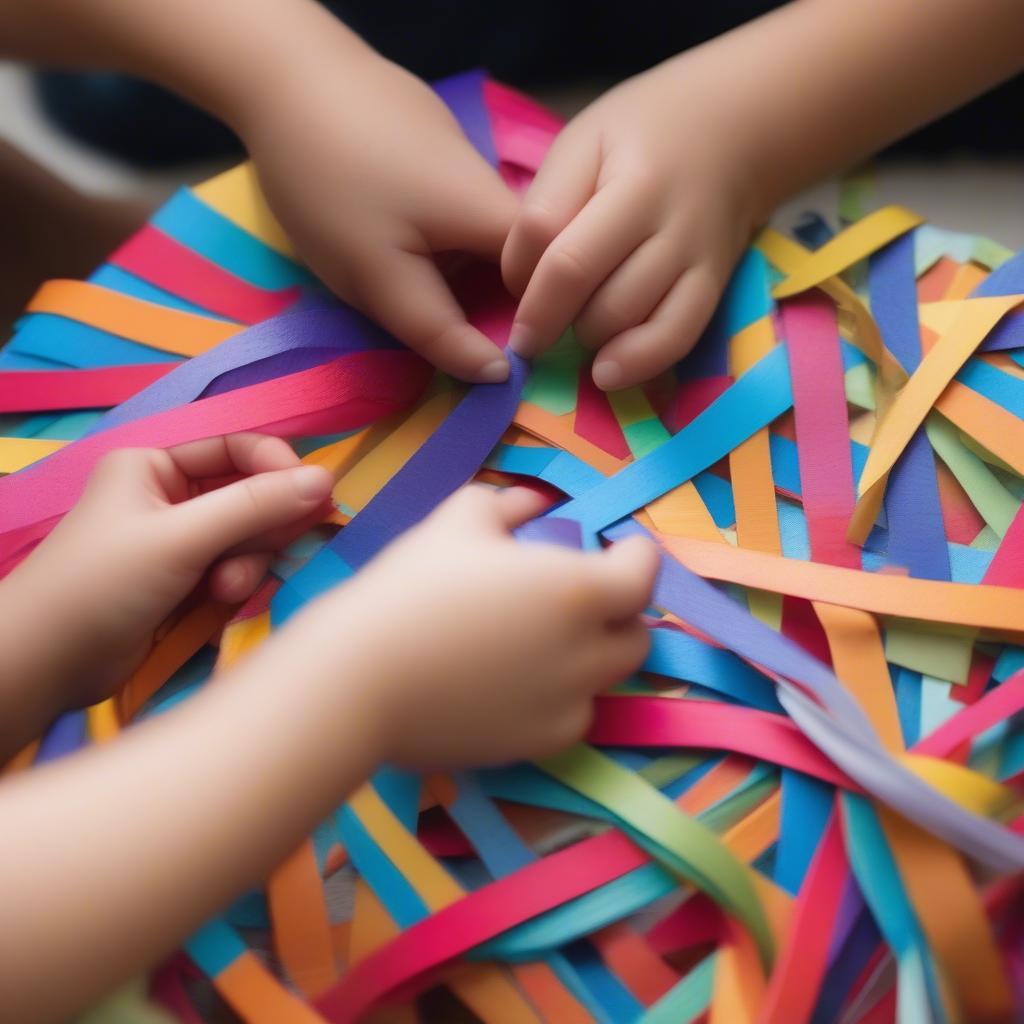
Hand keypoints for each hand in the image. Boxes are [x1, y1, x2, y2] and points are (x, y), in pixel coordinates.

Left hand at [0, 434, 332, 709]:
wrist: (46, 664)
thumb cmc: (102, 584)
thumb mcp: (181, 538)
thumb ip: (255, 506)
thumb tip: (327, 479)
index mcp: (156, 464)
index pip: (237, 448)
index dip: (279, 469)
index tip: (316, 498)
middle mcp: (170, 495)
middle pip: (249, 495)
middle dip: (260, 528)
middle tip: (273, 551)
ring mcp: (179, 540)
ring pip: (248, 537)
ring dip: (247, 563)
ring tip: (224, 591)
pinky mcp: (187, 581)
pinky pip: (236, 568)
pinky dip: (236, 584)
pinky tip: (219, 603)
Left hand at [241, 51, 517, 382]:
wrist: (281, 71)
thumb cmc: (330, 183)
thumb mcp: (378, 276)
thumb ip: (438, 330)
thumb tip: (496, 375)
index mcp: (501, 219)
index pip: (547, 287)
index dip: (529, 330)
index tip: (493, 364)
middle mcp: (498, 188)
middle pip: (514, 266)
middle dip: (481, 305)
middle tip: (431, 329)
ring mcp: (465, 161)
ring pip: (479, 240)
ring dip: (452, 272)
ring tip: (400, 282)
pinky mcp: (433, 145)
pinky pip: (451, 211)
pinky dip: (431, 237)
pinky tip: (387, 233)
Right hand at [278, 486, 658, 767]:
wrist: (359, 677)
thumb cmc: (412, 586)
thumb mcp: (460, 519)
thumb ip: (509, 504)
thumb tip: (533, 504)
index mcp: (579, 590)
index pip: (645, 572)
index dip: (636, 553)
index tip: (615, 546)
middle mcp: (588, 652)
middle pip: (636, 633)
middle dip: (619, 612)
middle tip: (574, 596)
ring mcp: (567, 704)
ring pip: (607, 679)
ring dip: (592, 654)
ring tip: (542, 640)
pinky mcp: (538, 744)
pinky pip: (573, 715)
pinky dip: (560, 696)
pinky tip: (517, 682)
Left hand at [502, 58, 760, 390]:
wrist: (739, 131)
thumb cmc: (643, 137)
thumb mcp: (584, 142)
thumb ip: (548, 204)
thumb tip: (521, 282)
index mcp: (626, 175)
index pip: (550, 233)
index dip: (517, 272)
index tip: (512, 287)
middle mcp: (665, 216)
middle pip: (582, 278)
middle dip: (543, 314)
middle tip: (532, 328)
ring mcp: (695, 256)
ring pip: (623, 315)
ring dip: (583, 334)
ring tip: (574, 328)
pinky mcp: (714, 288)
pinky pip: (675, 338)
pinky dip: (635, 363)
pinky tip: (606, 372)